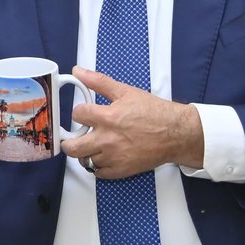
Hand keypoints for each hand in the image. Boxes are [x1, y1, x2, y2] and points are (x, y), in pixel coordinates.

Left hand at [59, 67, 201, 178]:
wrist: (175, 133)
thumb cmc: (154, 113)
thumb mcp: (126, 92)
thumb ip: (99, 82)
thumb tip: (79, 71)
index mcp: (107, 118)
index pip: (77, 115)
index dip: (79, 112)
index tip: (84, 113)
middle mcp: (107, 140)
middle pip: (72, 147)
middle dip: (69, 141)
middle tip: (74, 137)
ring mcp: (113, 157)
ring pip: (85, 161)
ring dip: (85, 153)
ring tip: (93, 145)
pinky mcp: (121, 170)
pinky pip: (98, 173)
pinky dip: (98, 166)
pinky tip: (104, 156)